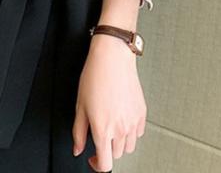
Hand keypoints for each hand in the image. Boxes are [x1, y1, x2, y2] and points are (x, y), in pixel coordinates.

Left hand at [72, 33, 146, 171]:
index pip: (105, 163)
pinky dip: (131, 131)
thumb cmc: (95, 76)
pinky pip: (138, 133)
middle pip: (116, 155)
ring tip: (110, 126)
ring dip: (119, 142)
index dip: (96, 165)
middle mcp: (121, 129)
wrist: (112, 58)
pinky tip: (121, 118)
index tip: (92, 158)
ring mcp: (134, 122)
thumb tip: (78, 148)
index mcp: (103, 129)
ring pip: (129, 146)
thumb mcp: (80, 105)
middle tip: (99, 135)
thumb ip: (78, 132)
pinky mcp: (142, 113)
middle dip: (106, 149)